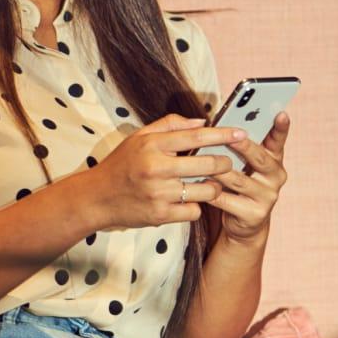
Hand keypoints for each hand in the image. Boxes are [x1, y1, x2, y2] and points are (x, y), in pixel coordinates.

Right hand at [69, 114, 244, 230]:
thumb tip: (203, 123)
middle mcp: (156, 168)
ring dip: (213, 187)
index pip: (196, 136)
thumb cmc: (122, 165)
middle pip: (208, 164)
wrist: (96, 198)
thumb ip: (170, 126)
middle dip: (224, 163)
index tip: (241, 133)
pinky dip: (195, 206)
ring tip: (207, 183)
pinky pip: (194, 211)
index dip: (223, 134)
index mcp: (152, 145)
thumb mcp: (139, 138)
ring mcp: (159, 193)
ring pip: (207, 190)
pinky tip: (187, 201)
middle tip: (225, 163)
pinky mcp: (160, 215)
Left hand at [206, 112, 290, 244]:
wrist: (245, 223)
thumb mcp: (244, 164)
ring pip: (239, 180)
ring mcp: (267, 197)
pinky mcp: (254, 215)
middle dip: (244, 146)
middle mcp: (275, 177)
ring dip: (219, 171)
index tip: (281, 113)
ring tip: (203, 161)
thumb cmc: (239, 185)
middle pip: (260, 159)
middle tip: (231, 136)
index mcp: (274, 160)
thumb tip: (217, 124)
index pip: (278, 140)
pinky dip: (211, 192)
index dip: (281, 128)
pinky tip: (198, 186)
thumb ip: (238, 146)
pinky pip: (227, 200)